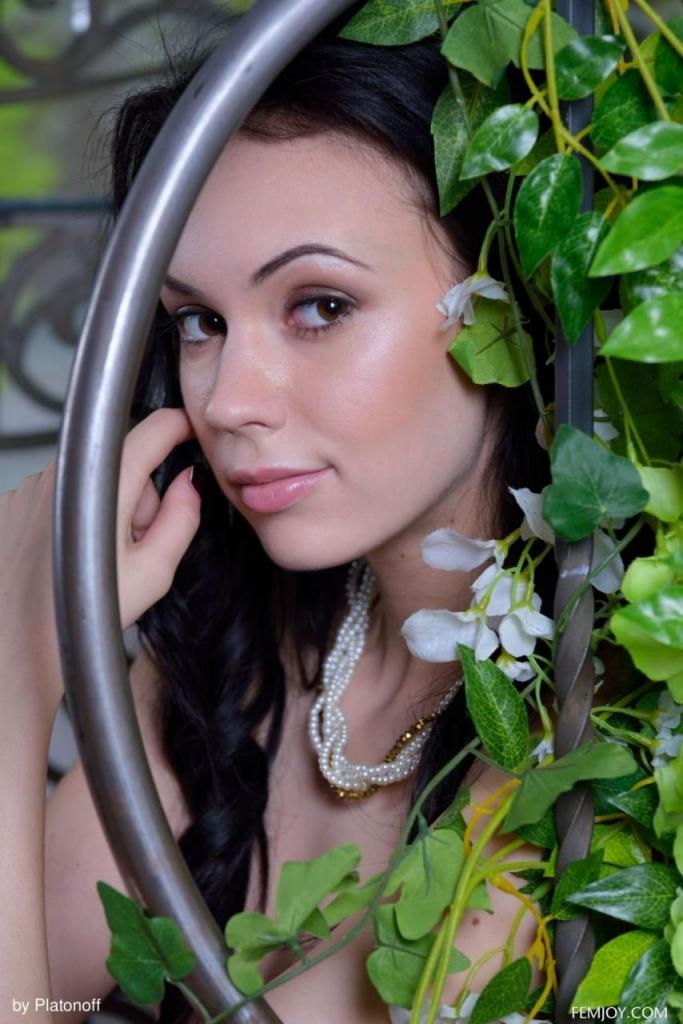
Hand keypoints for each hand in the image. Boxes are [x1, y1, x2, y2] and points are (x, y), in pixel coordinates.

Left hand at [0, 408, 201, 719]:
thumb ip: (183, 517)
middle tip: (135, 543)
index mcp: (106, 482)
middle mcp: (63, 472)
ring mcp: (32, 485)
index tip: (190, 435)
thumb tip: (189, 484)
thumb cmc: (84, 615)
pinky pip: (55, 495)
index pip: (154, 428)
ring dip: (101, 507)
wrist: (17, 642)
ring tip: (96, 558)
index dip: (180, 427)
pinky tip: (66, 556)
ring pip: (87, 480)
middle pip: (121, 461)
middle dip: (138, 493)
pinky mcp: (12, 502)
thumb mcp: (155, 571)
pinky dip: (68, 518)